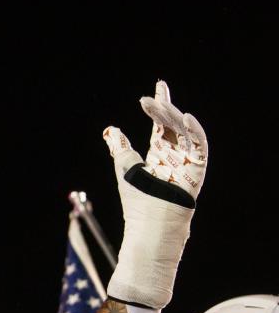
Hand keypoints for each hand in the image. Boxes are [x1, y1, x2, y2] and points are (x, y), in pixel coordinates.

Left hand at [103, 80, 207, 199]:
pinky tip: (185, 117)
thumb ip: (120, 146)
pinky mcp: (197, 170)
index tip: (156, 89)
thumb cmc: (136, 200)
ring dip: (174, 116)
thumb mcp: (124, 166)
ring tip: (161, 104)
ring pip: (184, 132)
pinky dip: (195, 132)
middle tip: (152, 95)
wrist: (150, 223)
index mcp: (158, 153)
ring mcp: (187, 162)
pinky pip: (200, 147)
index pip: (161, 124)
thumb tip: (111, 129)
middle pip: (173, 125)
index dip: (158, 107)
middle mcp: (174, 155)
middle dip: (164, 108)